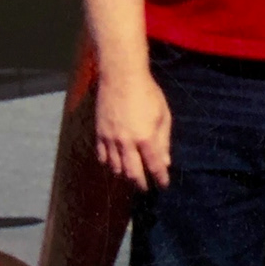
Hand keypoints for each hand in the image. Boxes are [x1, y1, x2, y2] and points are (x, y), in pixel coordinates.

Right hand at [94, 69, 171, 190]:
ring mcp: (110, 138)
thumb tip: (165, 162)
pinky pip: (102, 156)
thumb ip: (164, 141)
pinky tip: (114, 164)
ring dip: (124, 175)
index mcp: (145, 137)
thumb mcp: (163, 115)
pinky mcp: (99, 133)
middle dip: (140, 183)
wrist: (121, 77)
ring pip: (115, 167)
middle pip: (132, 172)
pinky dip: (108, 164)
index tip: (163, 185)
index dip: (159, 178)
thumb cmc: (147, 93)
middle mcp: (126, 142)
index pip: (153, 166)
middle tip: (145, 188)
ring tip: (131, 177)